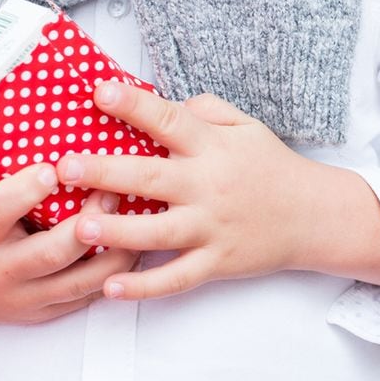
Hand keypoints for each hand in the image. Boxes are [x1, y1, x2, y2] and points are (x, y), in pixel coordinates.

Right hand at [0, 162, 138, 335]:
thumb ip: (4, 173)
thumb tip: (44, 116)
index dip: (24, 191)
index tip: (51, 167)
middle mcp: (2, 271)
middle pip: (53, 253)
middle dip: (89, 223)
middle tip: (113, 190)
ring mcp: (25, 298)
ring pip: (81, 280)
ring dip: (116, 248)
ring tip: (140, 217)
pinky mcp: (45, 314)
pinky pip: (89, 297)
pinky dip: (116, 272)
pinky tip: (138, 246)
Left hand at [56, 85, 324, 301]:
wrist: (314, 216)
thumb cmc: (272, 167)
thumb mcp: (248, 126)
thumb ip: (207, 110)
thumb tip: (168, 102)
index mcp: (213, 147)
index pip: (170, 121)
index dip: (135, 105)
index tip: (100, 92)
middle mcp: (208, 187)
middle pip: (151, 178)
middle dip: (106, 172)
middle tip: (65, 167)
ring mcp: (211, 228)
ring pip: (157, 233)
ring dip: (117, 230)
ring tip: (79, 226)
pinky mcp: (216, 262)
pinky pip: (176, 278)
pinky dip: (144, 287)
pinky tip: (111, 288)